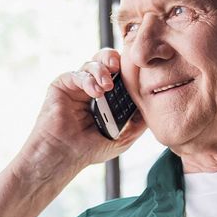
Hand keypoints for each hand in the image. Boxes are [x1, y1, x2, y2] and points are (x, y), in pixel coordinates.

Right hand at [11, 48, 149, 182]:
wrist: (63, 156)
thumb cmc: (89, 150)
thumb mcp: (123, 138)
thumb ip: (138, 122)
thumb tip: (154, 106)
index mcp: (108, 96)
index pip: (121, 73)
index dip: (129, 69)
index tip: (137, 72)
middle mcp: (93, 87)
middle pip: (106, 61)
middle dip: (115, 59)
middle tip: (120, 68)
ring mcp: (77, 86)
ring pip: (92, 63)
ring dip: (102, 70)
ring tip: (107, 86)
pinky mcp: (62, 86)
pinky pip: (76, 74)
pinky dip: (88, 79)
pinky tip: (95, 92)